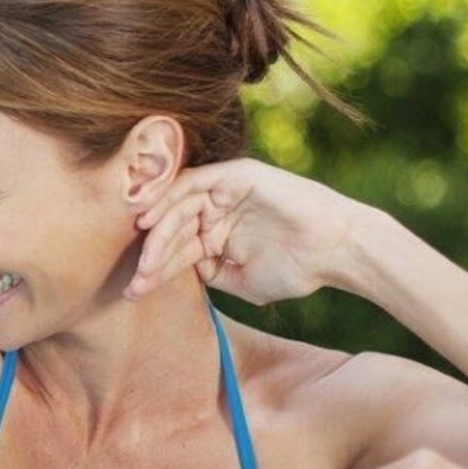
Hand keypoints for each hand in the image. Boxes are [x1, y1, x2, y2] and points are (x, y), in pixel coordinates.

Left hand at [126, 159, 367, 303]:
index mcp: (215, 234)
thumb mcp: (239, 281)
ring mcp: (224, 191)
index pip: (175, 250)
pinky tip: (152, 220)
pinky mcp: (236, 175)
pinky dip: (170, 197)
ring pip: (177, 206)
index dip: (154, 271)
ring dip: (157, 233)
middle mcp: (215, 210)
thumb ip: (207, 273)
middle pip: (171, 228)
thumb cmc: (296, 270)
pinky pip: (194, 182)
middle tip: (135, 282)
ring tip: (143, 259)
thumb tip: (171, 273)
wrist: (335, 253)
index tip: (133, 293)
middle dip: (151, 257)